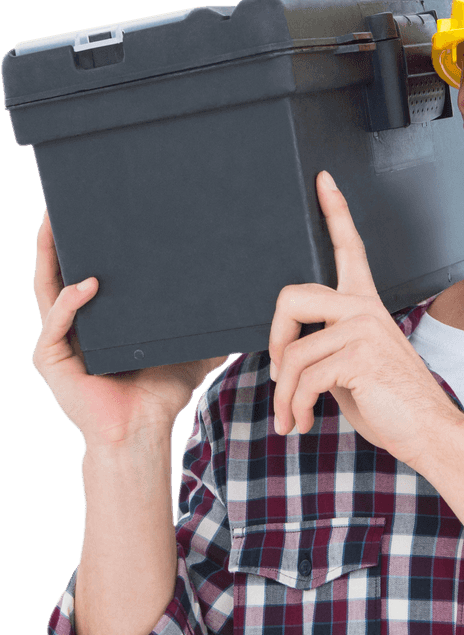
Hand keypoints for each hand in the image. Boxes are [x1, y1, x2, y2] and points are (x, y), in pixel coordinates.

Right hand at [32, 208, 229, 444]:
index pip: (86, 268)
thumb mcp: (190, 349)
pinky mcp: (51, 359)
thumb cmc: (161, 393)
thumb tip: (246, 304)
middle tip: (63, 201)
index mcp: (98, 316)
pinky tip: (88, 284)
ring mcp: (59, 339)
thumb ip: (209, 327)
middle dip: (56, 235)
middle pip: (57, 269)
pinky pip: (57, 323)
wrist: (143, 432)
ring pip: (45, 288)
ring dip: (48, 255)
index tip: (96, 206)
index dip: (86, 239)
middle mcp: (72, 322)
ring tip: (54, 224)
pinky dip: (71, 303)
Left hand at [268, 171, 463, 469]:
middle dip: (272, 341)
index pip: (350, 248)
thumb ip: (326, 348)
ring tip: (290, 418)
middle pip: (290, 297)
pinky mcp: (358, 356)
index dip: (335, 211)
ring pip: (292, 353)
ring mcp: (363, 330)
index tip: (323, 180)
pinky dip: (295, 407)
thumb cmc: (393, 404)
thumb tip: (285, 355)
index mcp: (365, 306)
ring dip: (283, 395)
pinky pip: (303, 378)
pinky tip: (302, 422)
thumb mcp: (353, 368)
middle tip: (278, 375)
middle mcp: (364, 309)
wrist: (430, 432)